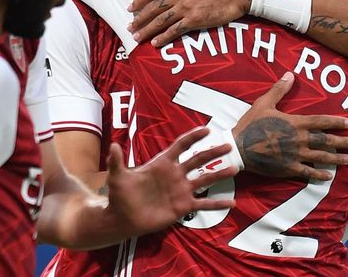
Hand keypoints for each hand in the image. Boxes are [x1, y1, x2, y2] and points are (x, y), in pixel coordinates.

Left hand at [104, 127, 236, 235]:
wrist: (124, 218)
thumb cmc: (121, 195)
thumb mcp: (118, 177)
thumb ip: (117, 162)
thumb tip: (113, 145)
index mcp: (162, 163)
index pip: (180, 146)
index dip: (193, 137)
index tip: (207, 129)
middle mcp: (175, 174)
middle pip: (198, 159)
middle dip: (212, 152)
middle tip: (228, 146)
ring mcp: (181, 190)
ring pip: (204, 179)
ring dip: (219, 174)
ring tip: (235, 169)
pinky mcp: (183, 206)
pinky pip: (204, 204)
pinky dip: (217, 204)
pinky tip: (232, 203)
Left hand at [127, 0, 252, 46]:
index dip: (140, 0)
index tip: (131, 8)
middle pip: (153, 8)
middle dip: (139, 19)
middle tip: (130, 27)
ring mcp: (185, 7)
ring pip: (160, 21)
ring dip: (146, 30)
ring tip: (137, 37)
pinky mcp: (194, 20)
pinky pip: (175, 30)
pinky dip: (163, 37)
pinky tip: (155, 43)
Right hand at [232, 72, 347, 180]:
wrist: (239, 147)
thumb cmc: (250, 124)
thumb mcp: (263, 103)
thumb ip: (279, 90)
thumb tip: (290, 74)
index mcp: (295, 123)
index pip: (321, 121)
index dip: (336, 121)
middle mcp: (299, 139)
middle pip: (325, 140)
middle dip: (342, 141)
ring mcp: (295, 155)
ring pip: (320, 157)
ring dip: (336, 158)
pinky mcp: (288, 167)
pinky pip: (308, 172)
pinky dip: (319, 174)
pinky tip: (329, 175)